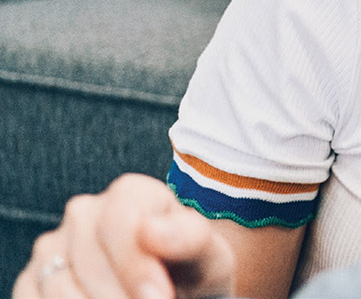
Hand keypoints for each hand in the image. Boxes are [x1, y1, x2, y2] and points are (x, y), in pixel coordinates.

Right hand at [13, 174, 234, 298]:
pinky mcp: (32, 278)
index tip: (160, 296)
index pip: (118, 220)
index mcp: (131, 193)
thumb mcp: (208, 256)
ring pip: (62, 287)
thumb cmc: (192, 274)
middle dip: (123, 295)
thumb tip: (150, 231)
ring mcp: (53, 245)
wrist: (178, 293)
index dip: (136, 265)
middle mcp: (86, 212)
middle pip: (90, 260)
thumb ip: (188, 239)